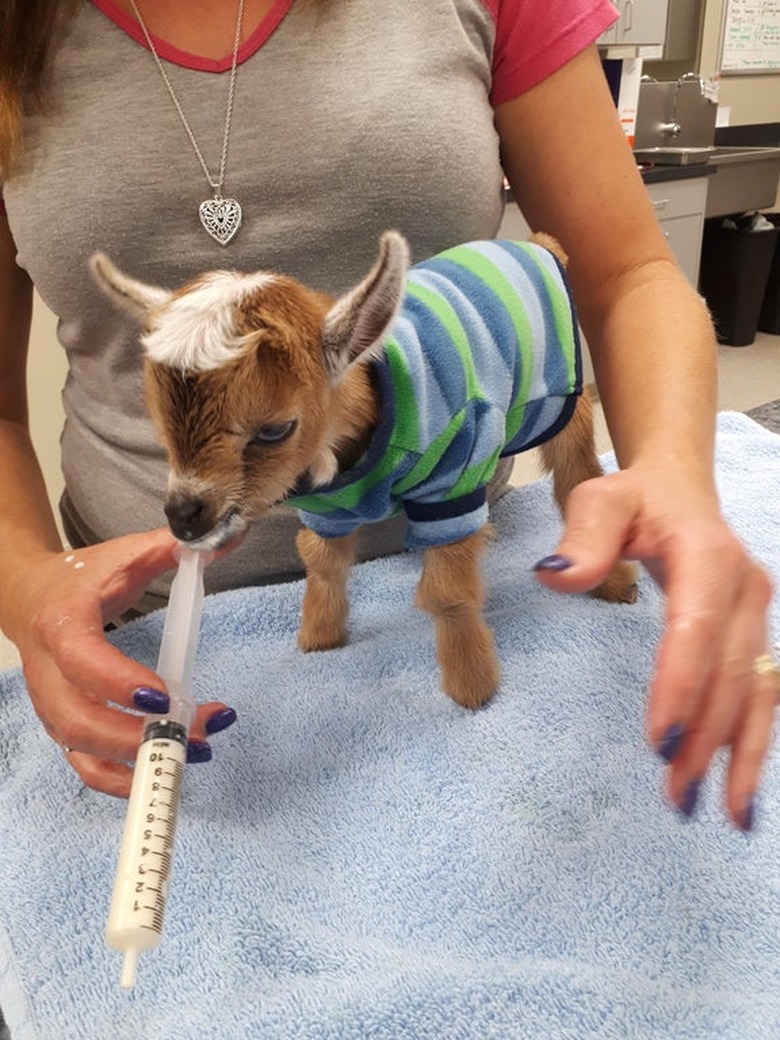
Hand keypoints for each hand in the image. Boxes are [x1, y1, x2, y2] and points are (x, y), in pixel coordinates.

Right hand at [6, 528, 235, 796]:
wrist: (30, 596)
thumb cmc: (82, 578)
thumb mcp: (123, 555)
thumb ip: (170, 549)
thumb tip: (223, 541)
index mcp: (62, 623)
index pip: (82, 659)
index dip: (118, 682)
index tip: (165, 694)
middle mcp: (48, 671)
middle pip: (77, 719)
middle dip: (137, 735)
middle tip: (196, 734)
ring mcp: (51, 703)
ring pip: (80, 748)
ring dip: (136, 760)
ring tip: (194, 751)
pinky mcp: (61, 724)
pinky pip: (83, 764)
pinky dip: (120, 778)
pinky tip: (163, 773)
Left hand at [533, 465, 775, 830]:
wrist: (680, 490)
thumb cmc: (633, 500)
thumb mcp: (599, 501)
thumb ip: (582, 537)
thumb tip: (556, 577)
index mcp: (708, 557)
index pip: (696, 630)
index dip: (681, 685)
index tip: (659, 741)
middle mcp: (745, 590)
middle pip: (731, 673)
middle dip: (706, 737)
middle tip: (675, 794)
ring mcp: (757, 616)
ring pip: (757, 693)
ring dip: (739, 754)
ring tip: (718, 812)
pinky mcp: (755, 637)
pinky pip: (759, 695)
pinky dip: (751, 744)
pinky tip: (737, 790)